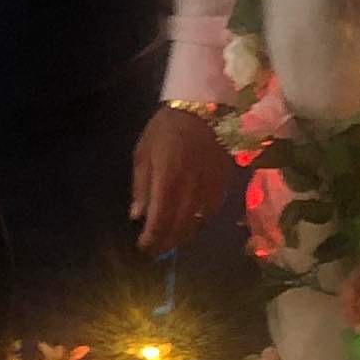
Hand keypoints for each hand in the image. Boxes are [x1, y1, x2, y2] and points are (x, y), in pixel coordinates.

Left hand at [131, 104, 229, 253]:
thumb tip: (137, 215)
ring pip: (196, 224)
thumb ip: (141, 186)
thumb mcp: (143, 153)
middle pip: (178, 228)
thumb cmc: (166, 129)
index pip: (159, 221)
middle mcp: (190, 190)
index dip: (150, 239)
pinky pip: (210, 213)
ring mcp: (209, 189)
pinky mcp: (222, 186)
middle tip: (154, 249)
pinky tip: (190, 224)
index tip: (142, 247)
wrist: (203, 110)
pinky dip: (198, 223)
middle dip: (164, 243)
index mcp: (167, 181)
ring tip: (170, 240)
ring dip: (181, 236)